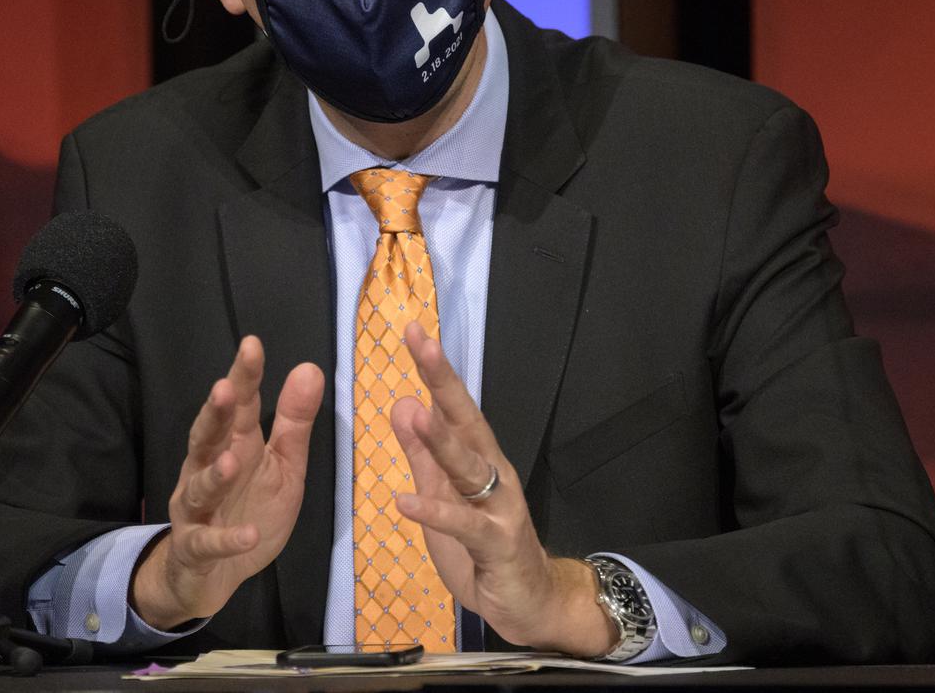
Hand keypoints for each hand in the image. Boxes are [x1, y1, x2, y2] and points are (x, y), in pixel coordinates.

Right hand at [131, 336, 323, 628]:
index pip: (239, 406)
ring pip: (200, 488)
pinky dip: (227, 540)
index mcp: (235, 445)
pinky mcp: (195, 548)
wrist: (211, 575)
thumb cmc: (249, 509)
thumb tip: (309, 368)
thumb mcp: (283, 466)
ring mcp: (197, 509)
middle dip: (216, 414)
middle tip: (225, 388)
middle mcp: (208, 469)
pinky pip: (208, 543)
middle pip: (209, 436)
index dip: (244, 377)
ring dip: (214, 476)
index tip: (252, 345)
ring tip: (231, 462)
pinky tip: (246, 534)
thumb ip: (294, 422)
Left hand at [390, 321, 616, 655]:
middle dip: (444, 381)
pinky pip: (462, 525)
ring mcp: (498, 506)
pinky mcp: (496, 543)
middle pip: (466, 420)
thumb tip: (403, 403)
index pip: (453, 407)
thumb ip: (422, 454)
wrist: (531, 602)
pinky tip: (404, 501)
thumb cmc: (484, 547)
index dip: (435, 371)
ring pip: (468, 467)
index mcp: (478, 458)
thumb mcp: (442, 496)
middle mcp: (492, 473)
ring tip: (417, 411)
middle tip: (423, 344)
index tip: (414, 332)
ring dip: (442, 440)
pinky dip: (433, 511)